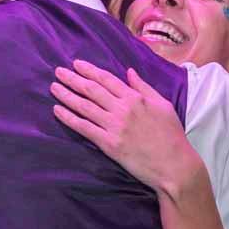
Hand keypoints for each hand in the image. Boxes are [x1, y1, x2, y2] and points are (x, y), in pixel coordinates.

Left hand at [50, 60, 203, 198]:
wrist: (174, 164)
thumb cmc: (171, 135)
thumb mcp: (163, 104)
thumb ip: (144, 87)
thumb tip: (129, 71)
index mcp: (136, 98)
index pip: (107, 79)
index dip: (90, 70)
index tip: (76, 64)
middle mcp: (123, 108)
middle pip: (92, 89)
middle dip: (73, 79)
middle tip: (58, 71)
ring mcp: (114, 126)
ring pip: (84, 106)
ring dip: (67, 95)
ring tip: (54, 87)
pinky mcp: (109, 144)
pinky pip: (84, 128)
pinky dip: (69, 118)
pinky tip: (57, 110)